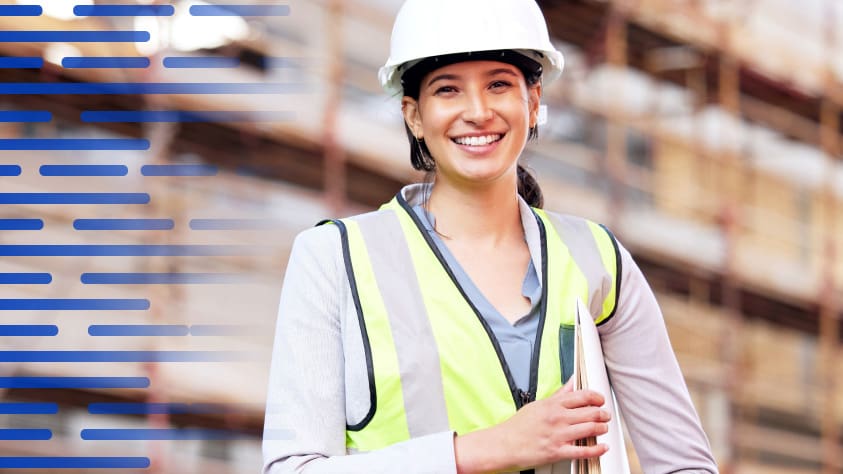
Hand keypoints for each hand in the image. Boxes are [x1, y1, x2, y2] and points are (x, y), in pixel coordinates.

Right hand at [454, 381, 609, 472]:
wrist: (504, 444)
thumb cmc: (518, 426)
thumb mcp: (538, 405)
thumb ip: (559, 394)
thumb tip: (572, 382)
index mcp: (553, 405)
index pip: (582, 395)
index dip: (596, 397)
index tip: (600, 400)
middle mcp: (557, 418)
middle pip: (590, 412)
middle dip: (603, 413)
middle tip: (606, 415)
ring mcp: (558, 435)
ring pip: (590, 429)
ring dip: (602, 428)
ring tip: (604, 428)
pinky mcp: (558, 451)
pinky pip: (583, 451)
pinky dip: (597, 449)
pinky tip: (602, 447)